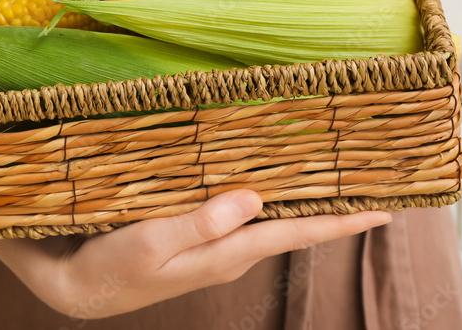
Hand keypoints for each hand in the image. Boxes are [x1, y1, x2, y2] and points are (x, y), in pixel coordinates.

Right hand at [4, 189, 390, 318]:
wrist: (79, 287)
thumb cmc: (111, 265)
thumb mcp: (151, 243)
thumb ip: (200, 222)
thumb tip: (252, 199)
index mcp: (227, 252)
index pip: (296, 234)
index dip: (340, 221)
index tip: (382, 210)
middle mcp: (231, 251)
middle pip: (293, 226)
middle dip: (333, 207)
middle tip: (371, 181)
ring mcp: (217, 246)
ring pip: (272, 219)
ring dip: (304, 200)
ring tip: (333, 175)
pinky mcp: (200, 237)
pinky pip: (247, 216)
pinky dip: (269, 198)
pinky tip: (270, 180)